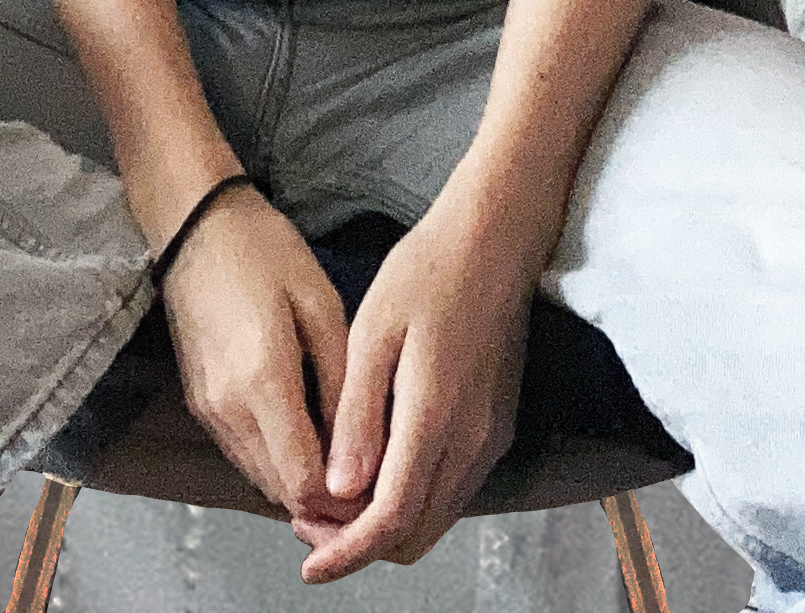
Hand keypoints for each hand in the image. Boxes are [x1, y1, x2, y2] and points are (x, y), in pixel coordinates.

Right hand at [158, 182, 369, 525]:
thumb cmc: (264, 252)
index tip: (379, 480)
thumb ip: (341, 381)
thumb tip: (361, 444)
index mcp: (263, 382)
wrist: (195, 227)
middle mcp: (228, 410)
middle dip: (326, 497)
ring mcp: (208, 410)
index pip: (303, 483)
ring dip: (300, 480)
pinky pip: (244, 454)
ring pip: (260, 479)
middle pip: (281, 492)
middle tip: (369, 471)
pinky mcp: (199, 404)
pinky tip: (307, 431)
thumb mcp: (320, 304)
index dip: (343, 498)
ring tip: (344, 452)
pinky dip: (277, 459)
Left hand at [291, 179, 559, 581]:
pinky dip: (412, 500)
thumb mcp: (373, 332)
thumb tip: (338, 490)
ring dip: (386, 525)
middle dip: (360, 546)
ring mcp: (491, 438)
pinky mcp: (497, 427)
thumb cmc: (426, 272)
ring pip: (437, 517)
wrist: (495, 240)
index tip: (307, 564)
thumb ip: (358, 415)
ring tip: (333, 498)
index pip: (390, 520)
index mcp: (435, 417)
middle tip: (309, 522)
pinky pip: (453, 489)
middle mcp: (472, 442)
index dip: (345, 553)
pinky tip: (376, 469)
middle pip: (416, 535)